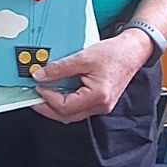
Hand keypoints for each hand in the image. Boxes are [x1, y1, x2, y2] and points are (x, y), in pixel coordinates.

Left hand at [32, 33, 149, 123]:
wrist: (133, 51)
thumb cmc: (115, 53)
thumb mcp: (83, 58)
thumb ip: (59, 68)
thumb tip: (40, 76)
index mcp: (98, 96)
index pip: (65, 106)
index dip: (48, 98)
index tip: (38, 88)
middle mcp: (101, 105)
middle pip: (67, 115)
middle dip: (47, 108)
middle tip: (33, 98)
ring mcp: (101, 105)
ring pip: (72, 114)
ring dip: (55, 106)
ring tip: (43, 94)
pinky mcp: (100, 102)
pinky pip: (79, 107)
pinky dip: (66, 102)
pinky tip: (58, 92)